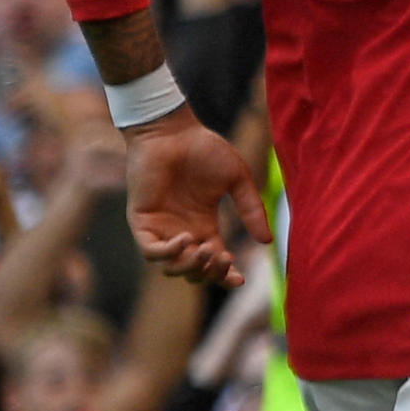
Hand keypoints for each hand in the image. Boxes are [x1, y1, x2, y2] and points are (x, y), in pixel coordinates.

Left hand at [126, 112, 260, 287]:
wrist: (172, 131)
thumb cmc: (204, 149)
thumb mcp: (237, 181)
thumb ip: (251, 210)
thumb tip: (268, 241)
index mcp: (204, 226)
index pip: (214, 262)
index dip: (225, 275)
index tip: (240, 279)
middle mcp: (182, 232)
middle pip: (193, 272)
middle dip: (209, 273)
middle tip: (224, 258)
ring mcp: (161, 228)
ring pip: (170, 268)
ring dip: (190, 267)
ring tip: (206, 249)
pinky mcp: (142, 221)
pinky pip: (150, 251)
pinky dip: (167, 253)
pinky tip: (185, 239)